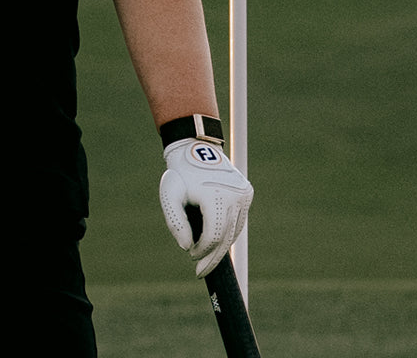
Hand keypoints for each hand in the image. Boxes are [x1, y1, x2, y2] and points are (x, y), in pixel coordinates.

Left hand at [158, 139, 252, 275]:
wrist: (195, 147)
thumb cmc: (180, 173)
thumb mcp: (170, 194)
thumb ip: (175, 221)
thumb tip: (185, 247)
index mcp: (215, 196)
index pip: (213, 236)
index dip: (203, 252)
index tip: (191, 258)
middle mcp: (235, 195)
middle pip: (226, 238)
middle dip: (212, 256)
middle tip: (200, 270)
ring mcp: (243, 194)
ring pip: (234, 231)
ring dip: (221, 245)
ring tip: (206, 255)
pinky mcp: (247, 193)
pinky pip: (238, 221)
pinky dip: (228, 231)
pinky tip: (216, 240)